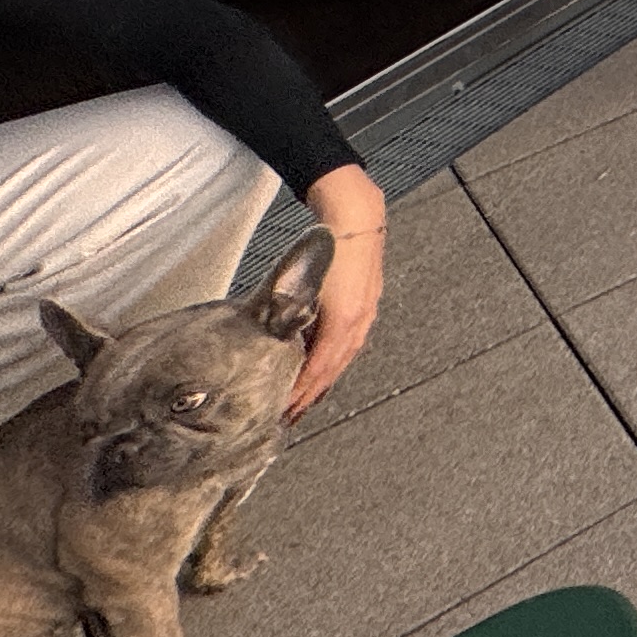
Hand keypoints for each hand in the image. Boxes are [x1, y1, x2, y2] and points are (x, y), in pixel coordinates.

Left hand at [288, 166, 387, 418]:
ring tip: (306, 400)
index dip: (299, 396)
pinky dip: (334, 362)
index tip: (282, 414)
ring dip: (323, 383)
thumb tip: (272, 345)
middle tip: (290, 418)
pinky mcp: (364, 305)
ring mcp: (365, 315)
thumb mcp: (303, 286)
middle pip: (332, 371)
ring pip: (342, 359)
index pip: (318, 372)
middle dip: (311, 397)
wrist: (357, 218)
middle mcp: (358, 323)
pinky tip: (324, 364)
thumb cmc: (328, 248)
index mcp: (342, 323)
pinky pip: (348, 344)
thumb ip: (289, 318)